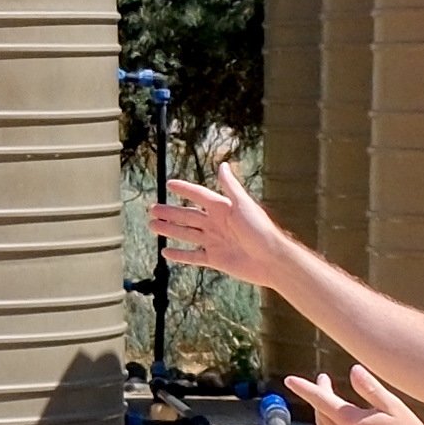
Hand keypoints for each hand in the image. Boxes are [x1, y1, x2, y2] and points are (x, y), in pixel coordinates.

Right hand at [148, 156, 296, 287]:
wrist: (271, 260)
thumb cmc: (260, 230)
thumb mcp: (243, 204)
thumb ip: (230, 186)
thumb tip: (223, 164)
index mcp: (222, 208)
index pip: (198, 195)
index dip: (184, 189)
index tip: (169, 184)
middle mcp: (216, 224)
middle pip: (187, 216)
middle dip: (169, 212)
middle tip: (152, 209)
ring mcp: (214, 242)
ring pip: (186, 234)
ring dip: (169, 230)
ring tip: (152, 226)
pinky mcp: (215, 259)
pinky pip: (192, 256)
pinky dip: (179, 255)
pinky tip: (166, 253)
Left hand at [285, 362, 423, 424]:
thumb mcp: (395, 408)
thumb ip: (371, 389)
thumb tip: (354, 371)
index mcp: (351, 424)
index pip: (320, 400)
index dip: (304, 388)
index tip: (290, 379)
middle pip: (321, 414)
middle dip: (320, 396)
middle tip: (325, 382)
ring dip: (325, 413)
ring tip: (334, 401)